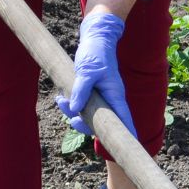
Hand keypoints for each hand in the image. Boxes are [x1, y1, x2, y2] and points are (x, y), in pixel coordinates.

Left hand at [55, 11, 136, 138]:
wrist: (94, 39)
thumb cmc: (95, 53)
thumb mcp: (87, 70)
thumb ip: (81, 90)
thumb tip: (75, 110)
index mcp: (115, 95)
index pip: (124, 119)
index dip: (126, 135)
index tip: (127, 148)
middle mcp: (110, 99)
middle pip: (101, 123)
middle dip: (84, 125)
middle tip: (72, 121)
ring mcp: (100, 98)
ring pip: (88, 115)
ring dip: (72, 112)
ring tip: (60, 100)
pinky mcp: (90, 94)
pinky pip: (81, 106)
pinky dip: (70, 105)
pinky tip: (60, 97)